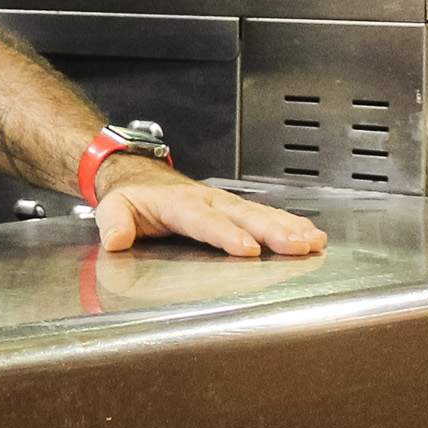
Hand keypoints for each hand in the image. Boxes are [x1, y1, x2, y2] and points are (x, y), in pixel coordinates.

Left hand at [93, 162, 327, 257]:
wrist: (140, 178)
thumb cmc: (132, 199)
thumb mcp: (113, 208)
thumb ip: (114, 223)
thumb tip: (116, 240)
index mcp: (179, 203)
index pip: (204, 220)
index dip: (226, 234)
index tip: (248, 249)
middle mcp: (208, 200)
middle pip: (243, 216)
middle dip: (272, 231)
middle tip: (297, 245)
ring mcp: (226, 203)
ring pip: (261, 214)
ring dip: (289, 228)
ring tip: (313, 242)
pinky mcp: (237, 209)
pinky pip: (267, 214)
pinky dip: (291, 223)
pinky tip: (312, 236)